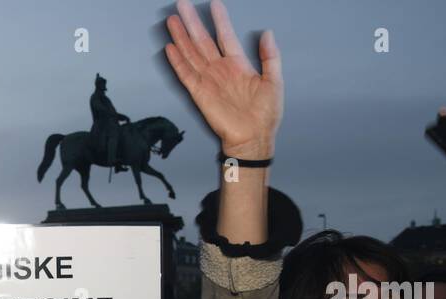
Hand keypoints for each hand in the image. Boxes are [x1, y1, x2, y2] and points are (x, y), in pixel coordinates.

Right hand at [164, 0, 281, 158]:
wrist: (254, 137)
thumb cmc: (266, 114)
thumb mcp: (275, 81)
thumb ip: (270, 56)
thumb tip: (266, 33)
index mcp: (238, 65)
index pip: (225, 36)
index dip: (220, 19)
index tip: (214, 3)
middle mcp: (220, 70)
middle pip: (202, 40)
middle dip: (192, 22)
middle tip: (182, 4)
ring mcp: (208, 80)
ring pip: (191, 53)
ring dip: (181, 37)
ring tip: (172, 20)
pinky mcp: (199, 93)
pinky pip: (186, 74)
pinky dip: (177, 61)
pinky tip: (170, 48)